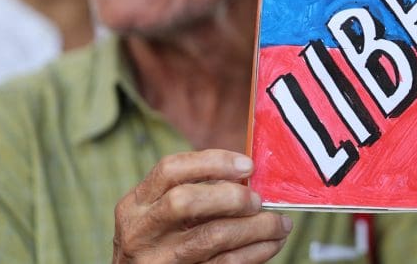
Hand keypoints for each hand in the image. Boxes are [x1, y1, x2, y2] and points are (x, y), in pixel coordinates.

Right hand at [112, 149, 291, 262]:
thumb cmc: (160, 239)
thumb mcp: (160, 212)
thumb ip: (196, 191)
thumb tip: (247, 177)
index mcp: (136, 204)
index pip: (170, 169)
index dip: (213, 162)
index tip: (247, 165)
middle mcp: (142, 230)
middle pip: (185, 201)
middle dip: (230, 196)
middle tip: (258, 200)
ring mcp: (159, 260)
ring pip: (211, 236)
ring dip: (256, 228)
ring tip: (279, 224)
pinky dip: (255, 252)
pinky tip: (271, 243)